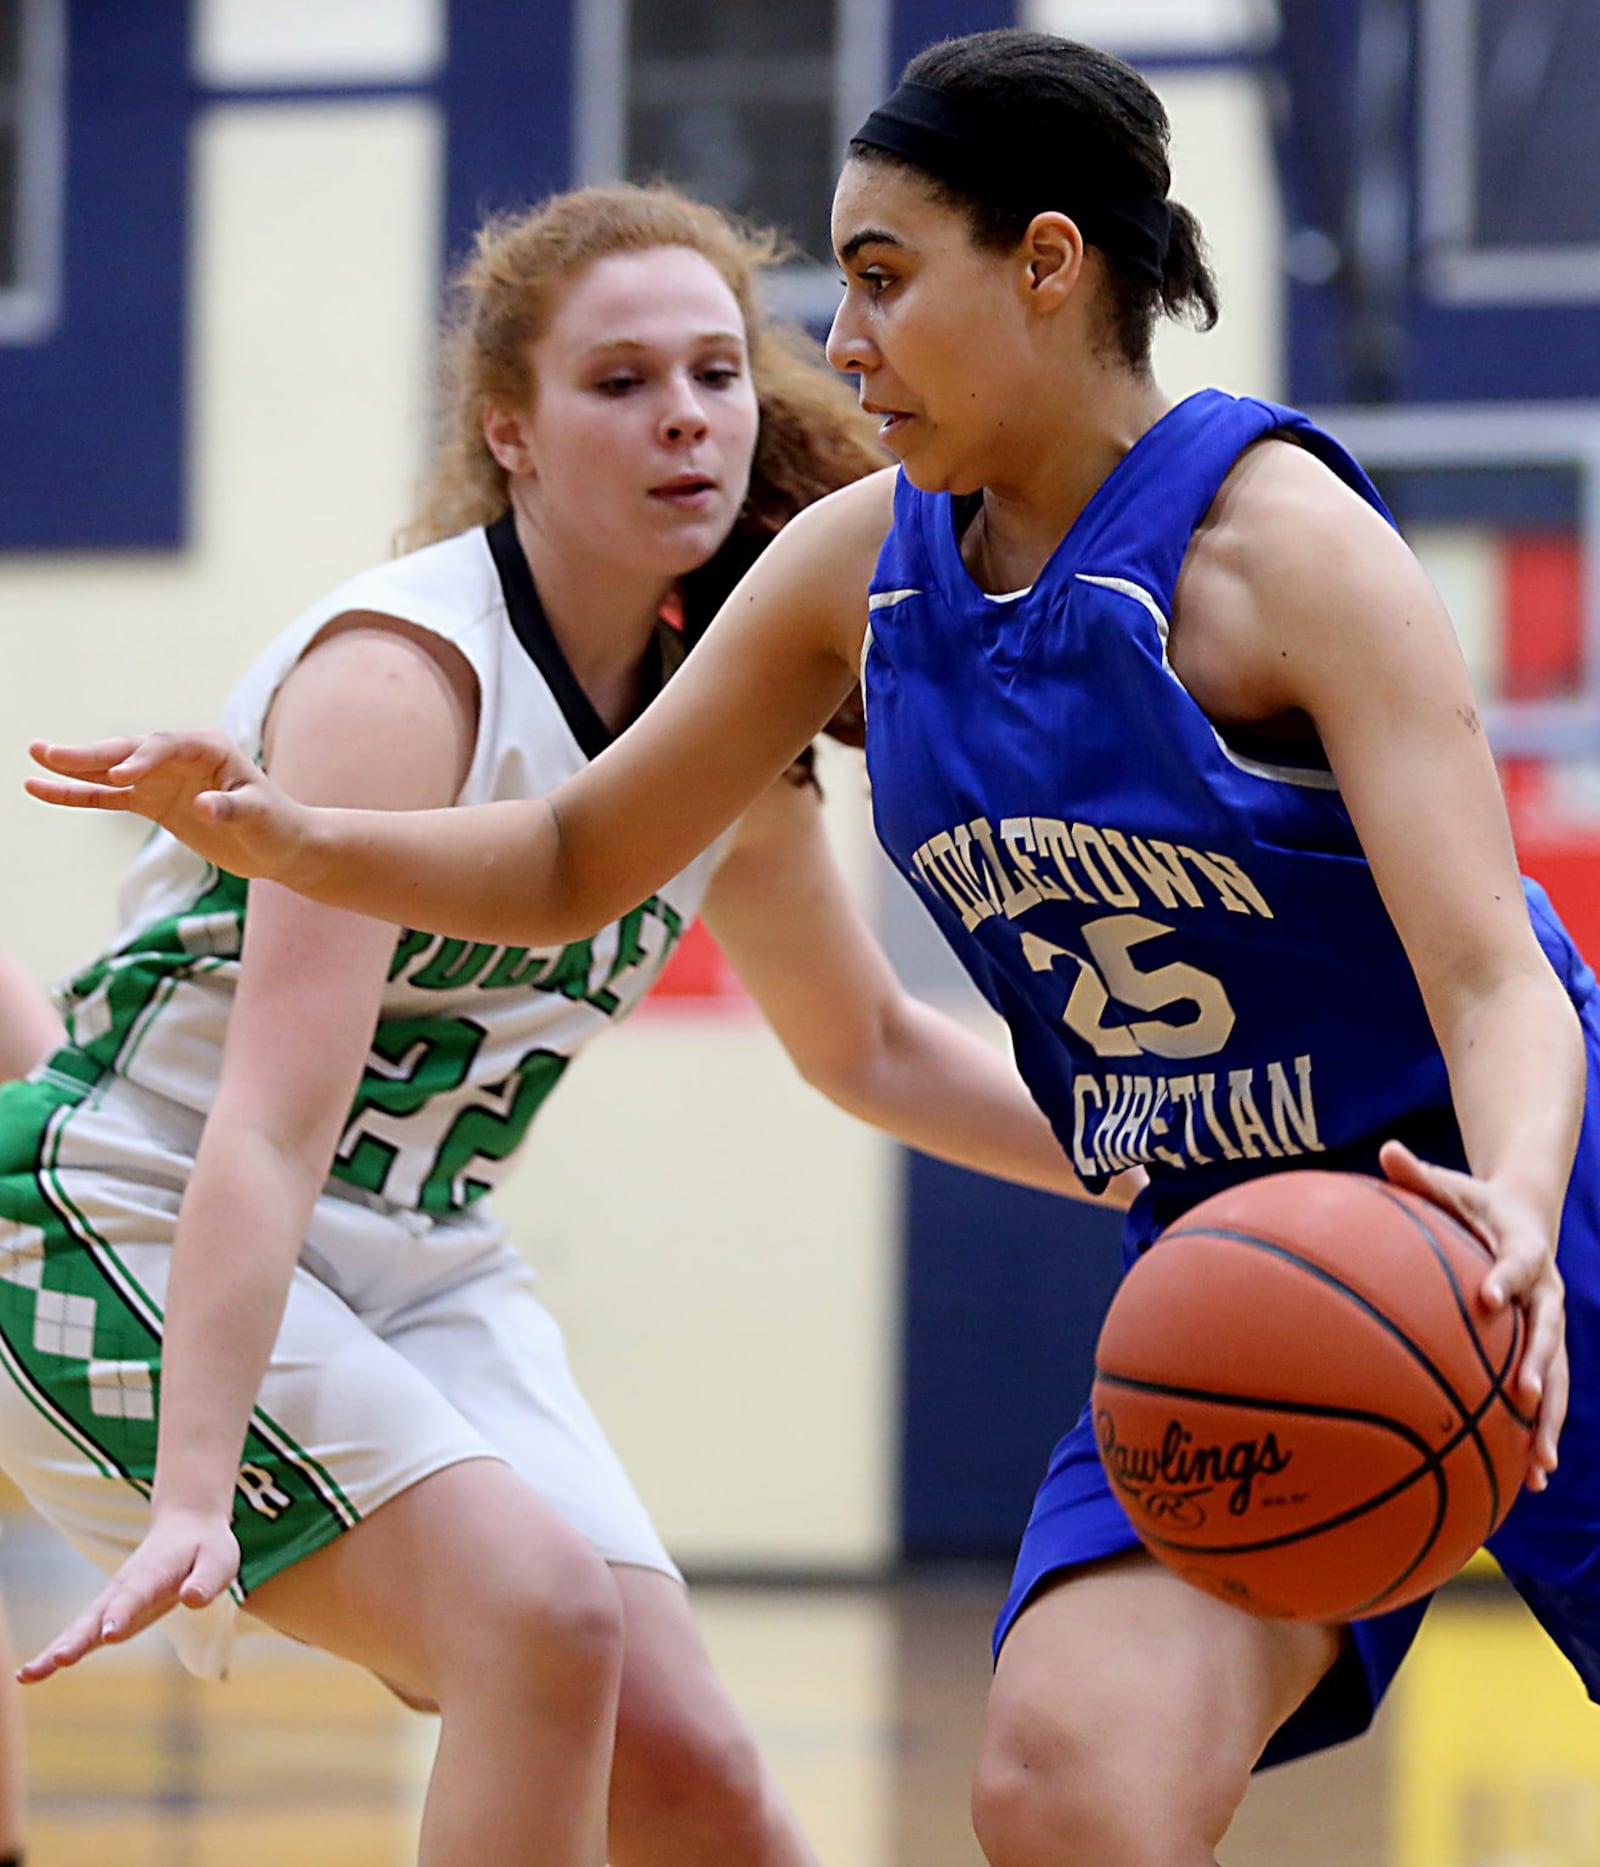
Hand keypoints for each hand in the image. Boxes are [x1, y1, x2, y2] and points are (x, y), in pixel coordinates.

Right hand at [18, 1508, 239, 1682]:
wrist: (187, 1524)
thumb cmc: (206, 1547)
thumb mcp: (219, 1559)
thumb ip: (207, 1579)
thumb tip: (194, 1599)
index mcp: (154, 1572)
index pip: (137, 1595)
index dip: (123, 1614)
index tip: (110, 1634)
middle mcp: (126, 1586)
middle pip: (98, 1614)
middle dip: (78, 1638)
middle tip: (58, 1660)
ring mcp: (113, 1600)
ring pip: (83, 1626)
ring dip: (59, 1648)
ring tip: (29, 1674)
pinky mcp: (110, 1612)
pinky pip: (83, 1633)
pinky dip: (60, 1650)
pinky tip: (33, 1673)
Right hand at [27, 730, 308, 882]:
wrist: (281, 846)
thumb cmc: (277, 826)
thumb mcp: (260, 817)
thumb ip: (232, 809)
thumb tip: (204, 806)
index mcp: (209, 748)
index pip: (166, 747)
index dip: (142, 760)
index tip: (120, 778)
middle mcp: (179, 756)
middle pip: (128, 752)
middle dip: (90, 755)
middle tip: (48, 752)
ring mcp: (162, 778)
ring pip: (110, 771)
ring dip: (74, 768)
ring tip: (35, 759)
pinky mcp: (152, 802)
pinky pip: (108, 797)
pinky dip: (78, 795)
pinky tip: (43, 789)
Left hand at [1381, 1138, 1565, 1491]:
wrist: (1522, 1215)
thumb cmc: (1471, 1203)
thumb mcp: (1449, 1184)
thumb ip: (1418, 1174)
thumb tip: (1386, 1149)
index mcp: (1523, 1247)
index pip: (1516, 1264)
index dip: (1505, 1279)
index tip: (1487, 1298)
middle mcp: (1544, 1291)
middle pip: (1549, 1332)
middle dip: (1540, 1366)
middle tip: (1526, 1396)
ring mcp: (1548, 1325)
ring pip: (1558, 1376)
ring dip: (1551, 1420)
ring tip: (1541, 1464)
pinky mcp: (1542, 1348)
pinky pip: (1545, 1393)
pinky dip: (1538, 1431)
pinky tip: (1530, 1476)